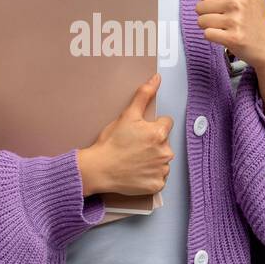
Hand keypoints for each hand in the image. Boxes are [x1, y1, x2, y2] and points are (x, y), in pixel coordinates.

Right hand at [77, 72, 174, 196]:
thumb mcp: (127, 115)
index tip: (139, 133)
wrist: (98, 169)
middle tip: (134, 147)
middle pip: (165, 143)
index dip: (152, 126)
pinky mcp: (157, 185)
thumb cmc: (110, 142)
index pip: (166, 124)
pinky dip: (150, 176)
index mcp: (159, 133)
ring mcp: (161, 170)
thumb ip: (144, 95)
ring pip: (163, 161)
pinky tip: (136, 172)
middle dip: (153, 143)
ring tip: (134, 160)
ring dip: (153, 160)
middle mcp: (165, 152)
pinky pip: (159, 178)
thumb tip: (156, 78)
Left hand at [194, 0, 264, 72]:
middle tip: (226, 20)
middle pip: (200, 7)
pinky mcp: (232, 38)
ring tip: (225, 28)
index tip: (228, 9)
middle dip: (209, 15)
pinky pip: (207, 34)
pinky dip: (213, 38)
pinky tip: (226, 37)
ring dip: (210, 27)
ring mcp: (235, 21)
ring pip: (201, 21)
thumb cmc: (258, 16)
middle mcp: (238, 2)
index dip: (212, 3)